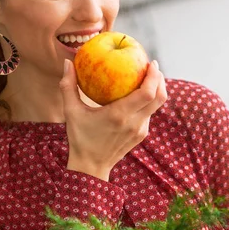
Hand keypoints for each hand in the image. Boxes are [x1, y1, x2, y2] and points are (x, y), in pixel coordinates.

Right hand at [59, 59, 166, 180]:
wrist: (90, 167)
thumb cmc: (79, 138)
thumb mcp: (71, 112)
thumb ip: (68, 86)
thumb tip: (68, 62)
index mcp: (119, 115)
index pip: (147, 93)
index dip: (154, 77)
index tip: (151, 62)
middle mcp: (134, 123)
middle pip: (159, 98)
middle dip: (160, 79)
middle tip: (152, 65)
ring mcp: (140, 130)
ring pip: (157, 106)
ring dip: (157, 89)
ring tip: (148, 76)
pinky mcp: (141, 135)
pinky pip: (150, 114)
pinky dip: (149, 101)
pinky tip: (140, 93)